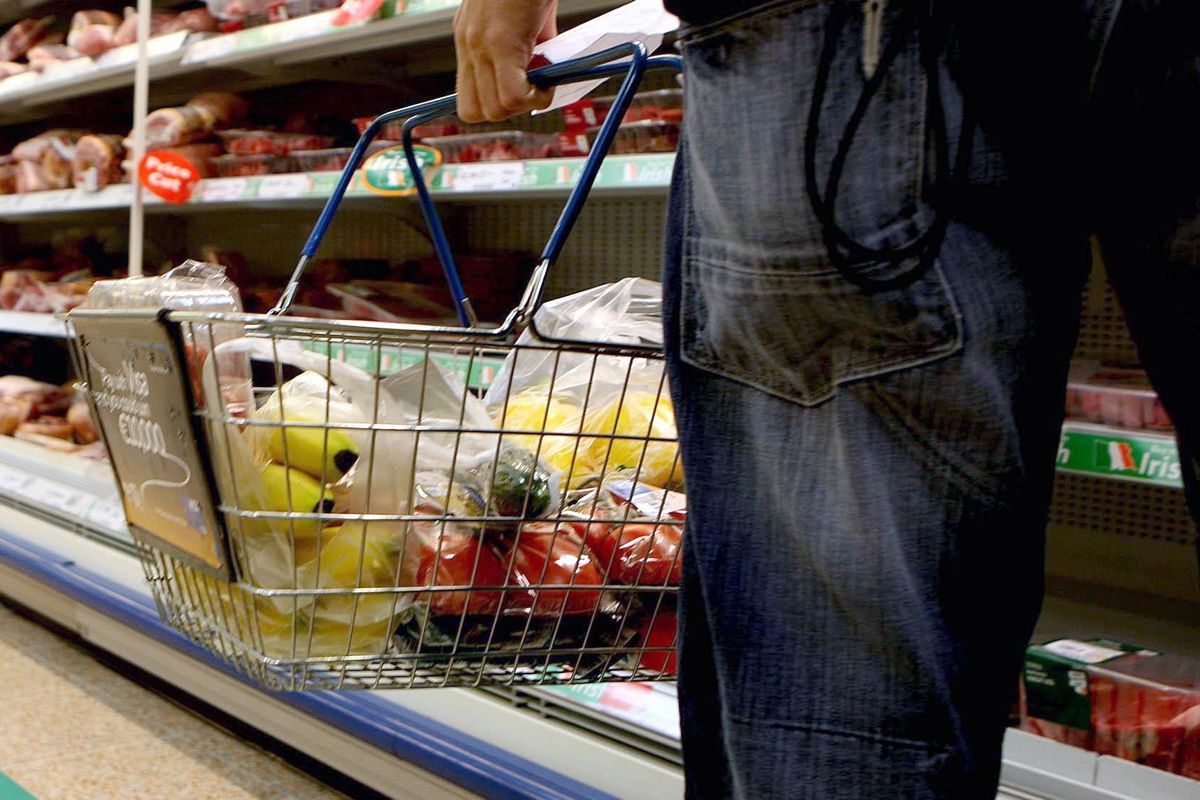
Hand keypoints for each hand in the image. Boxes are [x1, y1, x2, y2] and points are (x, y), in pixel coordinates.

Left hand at [454, 0, 558, 122]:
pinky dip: (537, 97)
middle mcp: (468, 44)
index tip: (520, 91)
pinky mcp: (500, 42)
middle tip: (531, 90)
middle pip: (474, 112)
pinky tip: (550, 77)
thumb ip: (529, 47)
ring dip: (525, 104)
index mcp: (470, 38)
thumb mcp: (522, 17)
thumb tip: (544, 72)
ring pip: (494, 109)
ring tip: (544, 82)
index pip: (468, 98)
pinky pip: (513, 94)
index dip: (496, 105)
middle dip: (509, 111)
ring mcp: (479, 44)